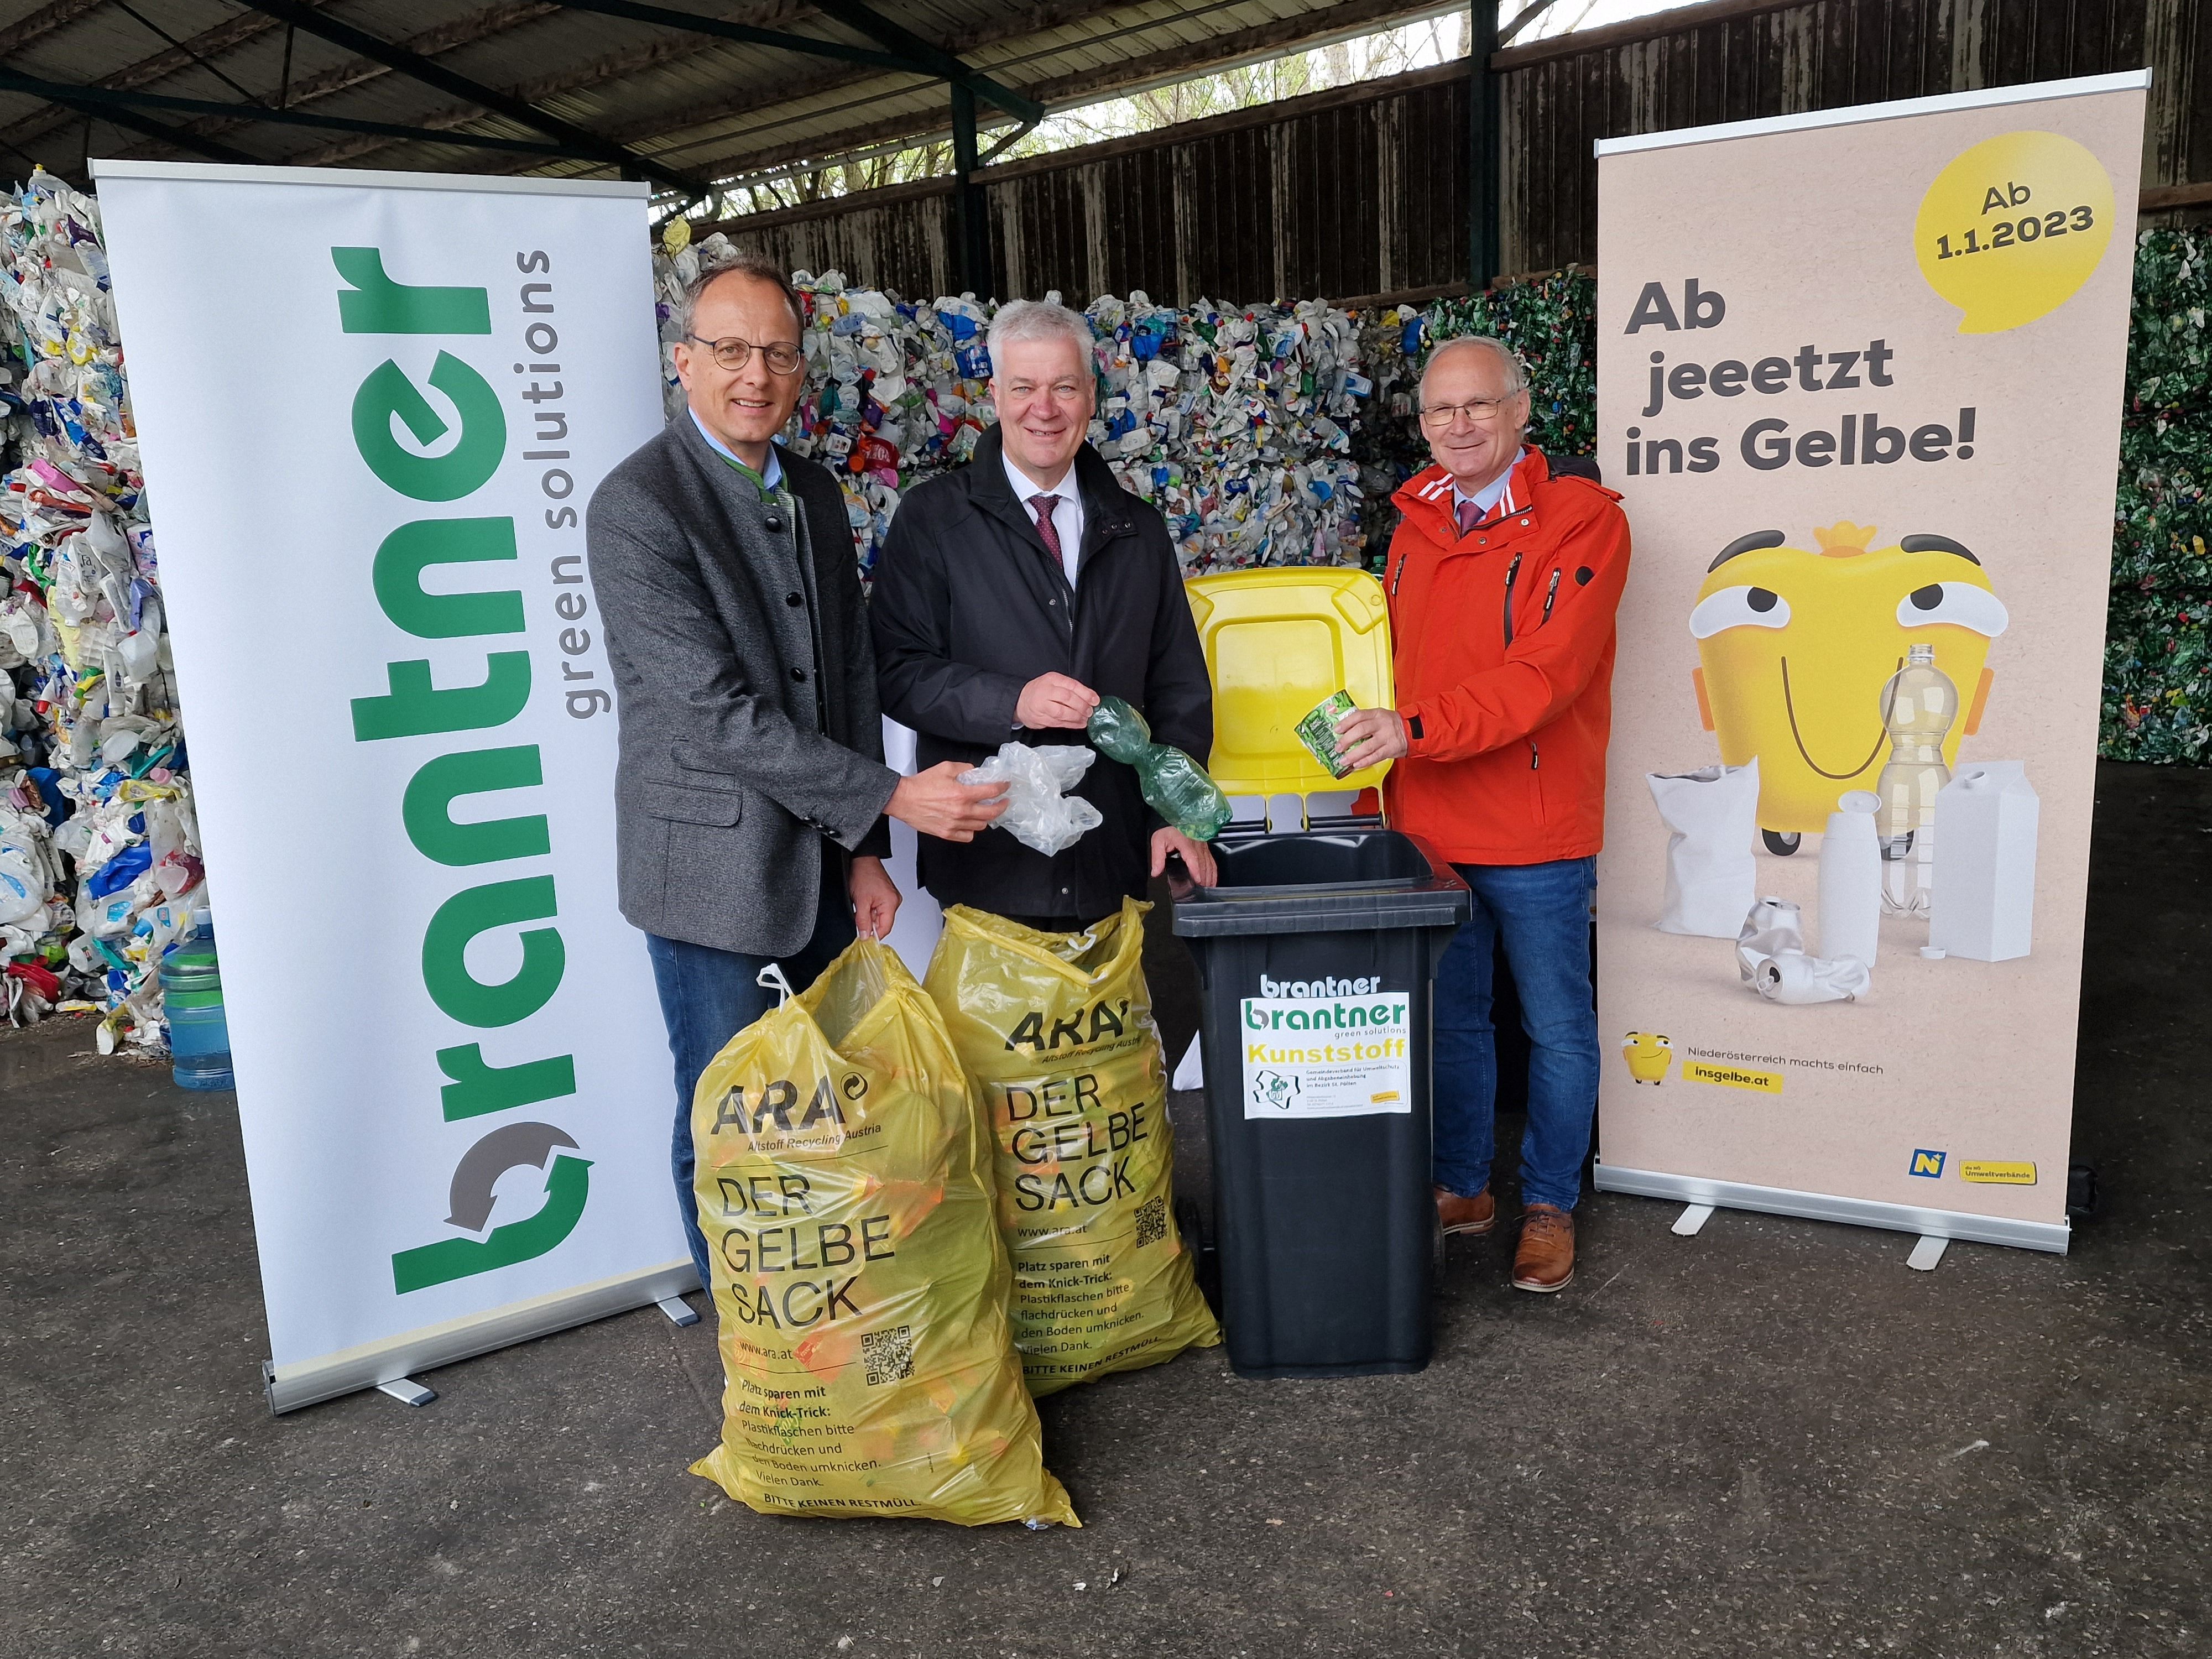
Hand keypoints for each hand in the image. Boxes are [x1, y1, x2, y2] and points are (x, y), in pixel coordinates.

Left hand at [848, 856, 899, 938]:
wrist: (863, 860)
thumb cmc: (863, 874)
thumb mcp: (860, 901)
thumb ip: (863, 921)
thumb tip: (865, 935)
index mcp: (891, 903)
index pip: (885, 928)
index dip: (874, 935)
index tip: (864, 938)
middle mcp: (894, 901)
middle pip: (883, 923)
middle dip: (870, 924)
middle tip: (859, 918)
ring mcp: (891, 898)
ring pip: (880, 916)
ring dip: (869, 916)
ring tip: (861, 905)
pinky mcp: (887, 895)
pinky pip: (879, 909)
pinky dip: (871, 910)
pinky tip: (864, 903)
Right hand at [887, 761, 1007, 841]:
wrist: (903, 799)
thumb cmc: (921, 785)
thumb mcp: (945, 768)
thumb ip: (964, 768)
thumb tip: (975, 771)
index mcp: (962, 794)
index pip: (991, 792)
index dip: (1002, 788)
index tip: (1005, 786)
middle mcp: (961, 811)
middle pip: (991, 812)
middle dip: (1001, 805)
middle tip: (1003, 801)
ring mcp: (954, 824)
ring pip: (981, 825)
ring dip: (986, 818)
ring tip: (985, 811)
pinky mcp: (947, 833)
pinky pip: (967, 836)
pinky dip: (972, 830)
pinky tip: (970, 823)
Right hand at [1016, 672, 1099, 729]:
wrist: (1020, 701)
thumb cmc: (1040, 691)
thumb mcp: (1054, 683)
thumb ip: (1070, 688)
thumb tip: (1089, 697)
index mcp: (1052, 679)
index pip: (1072, 685)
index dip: (1086, 694)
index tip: (1095, 700)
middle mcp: (1046, 691)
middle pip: (1068, 698)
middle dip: (1082, 706)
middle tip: (1090, 711)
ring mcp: (1041, 705)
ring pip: (1063, 712)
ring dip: (1077, 717)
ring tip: (1085, 718)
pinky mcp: (1040, 718)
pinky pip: (1058, 722)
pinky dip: (1071, 724)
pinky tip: (1079, 724)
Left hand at [1151, 827, 1216, 895]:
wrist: (1177, 818)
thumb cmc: (1168, 829)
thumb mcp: (1158, 840)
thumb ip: (1157, 857)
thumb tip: (1156, 872)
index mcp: (1184, 841)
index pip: (1192, 856)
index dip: (1195, 869)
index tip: (1198, 879)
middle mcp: (1196, 843)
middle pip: (1203, 862)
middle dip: (1203, 877)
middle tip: (1202, 890)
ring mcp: (1202, 845)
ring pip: (1209, 862)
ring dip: (1209, 876)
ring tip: (1207, 888)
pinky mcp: (1205, 847)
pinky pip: (1211, 860)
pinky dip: (1213, 871)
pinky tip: (1212, 879)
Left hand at [1335, 707, 1408, 771]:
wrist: (1414, 730)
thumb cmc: (1393, 724)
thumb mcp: (1380, 717)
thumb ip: (1364, 721)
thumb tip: (1344, 730)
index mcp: (1377, 714)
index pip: (1358, 716)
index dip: (1345, 723)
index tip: (1336, 730)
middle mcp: (1382, 724)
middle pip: (1361, 730)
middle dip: (1346, 740)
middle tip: (1338, 748)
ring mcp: (1387, 737)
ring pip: (1367, 746)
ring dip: (1353, 755)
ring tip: (1344, 760)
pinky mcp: (1392, 748)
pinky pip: (1376, 756)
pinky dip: (1365, 761)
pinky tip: (1356, 765)